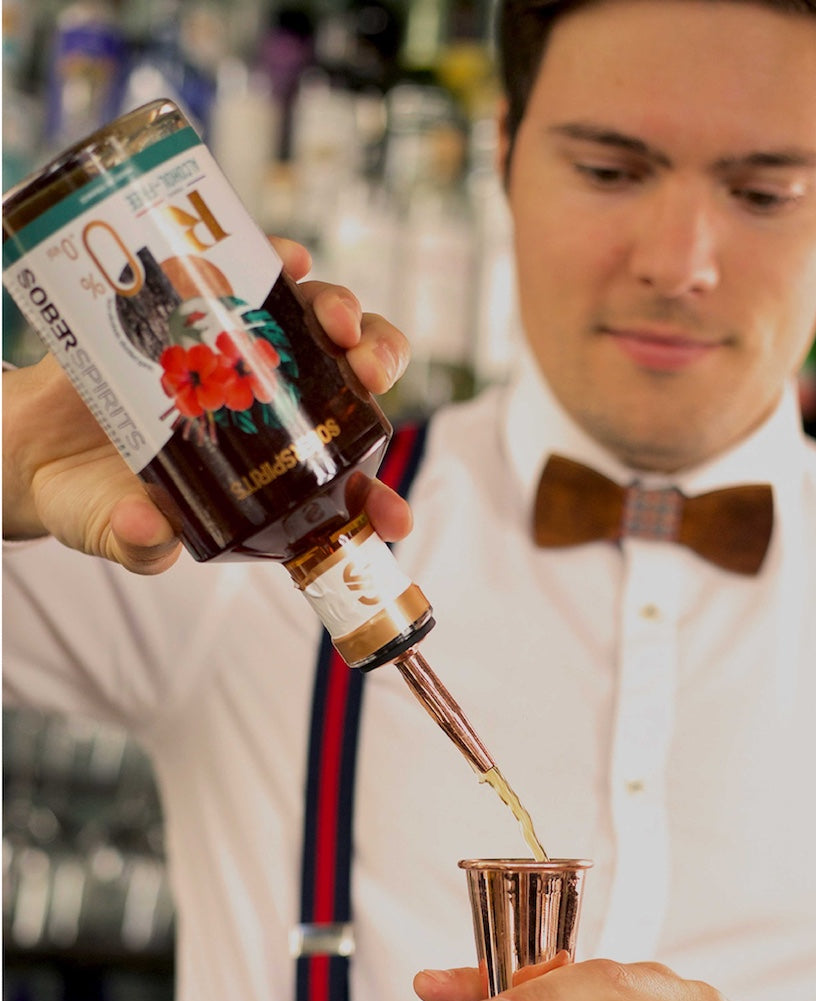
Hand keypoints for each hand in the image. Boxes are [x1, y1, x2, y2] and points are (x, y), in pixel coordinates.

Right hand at [2, 238, 411, 572]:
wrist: (28, 443)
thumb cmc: (89, 498)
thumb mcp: (110, 530)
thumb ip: (133, 543)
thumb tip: (149, 532)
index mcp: (269, 479)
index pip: (343, 490)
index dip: (378, 502)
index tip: (395, 518)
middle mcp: (267, 414)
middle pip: (349, 385)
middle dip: (374, 370)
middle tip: (366, 370)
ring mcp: (237, 358)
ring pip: (313, 327)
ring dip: (338, 312)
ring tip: (331, 318)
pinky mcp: (198, 311)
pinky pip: (252, 277)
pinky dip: (277, 264)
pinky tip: (286, 260)